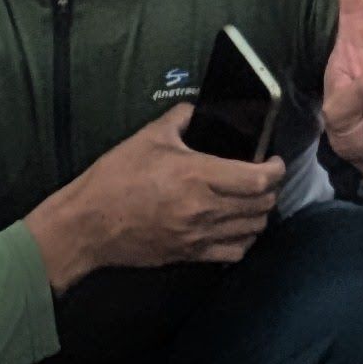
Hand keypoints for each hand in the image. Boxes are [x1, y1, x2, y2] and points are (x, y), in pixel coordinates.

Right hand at [25, 106, 282, 287]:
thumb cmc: (115, 178)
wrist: (87, 225)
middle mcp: (205, 209)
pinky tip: (237, 227)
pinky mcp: (189, 255)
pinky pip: (234, 253)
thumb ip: (180, 118)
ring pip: (252, 229)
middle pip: (262, 204)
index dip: (275, 169)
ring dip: (260, 213)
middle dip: (271, 188)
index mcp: (198, 176)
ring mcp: (198, 236)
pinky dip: (244, 240)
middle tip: (263, 176)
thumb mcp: (148, 137)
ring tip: (252, 199)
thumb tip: (196, 108)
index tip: (273, 160)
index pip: (258, 179)